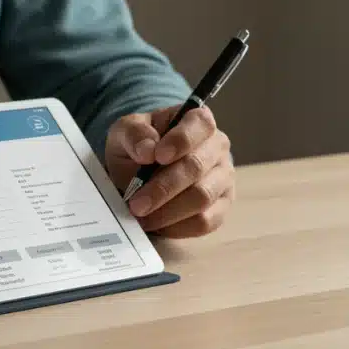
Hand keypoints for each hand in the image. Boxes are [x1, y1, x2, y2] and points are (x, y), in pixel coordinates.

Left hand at [105, 105, 234, 237]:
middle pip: (197, 167)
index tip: (157, 156)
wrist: (140, 170)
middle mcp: (217, 148)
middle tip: (136, 203)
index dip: (181, 141)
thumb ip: (134, 134)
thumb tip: (147, 150)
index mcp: (197, 121)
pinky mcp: (221, 207)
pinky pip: (205, 221)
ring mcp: (223, 178)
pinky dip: (177, 226)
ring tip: (141, 216)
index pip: (200, 124)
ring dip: (168, 211)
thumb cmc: (138, 146)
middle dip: (163, 187)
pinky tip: (156, 223)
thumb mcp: (125, 132)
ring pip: (202, 198)